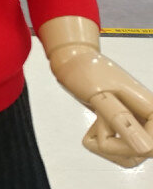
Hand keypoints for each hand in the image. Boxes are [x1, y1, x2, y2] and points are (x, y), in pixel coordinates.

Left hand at [49, 46, 152, 167]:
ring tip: (96, 119)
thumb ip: (120, 119)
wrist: (74, 63)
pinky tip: (95, 124)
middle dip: (111, 142)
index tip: (105, 132)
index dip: (128, 145)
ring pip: (129, 156)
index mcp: (150, 106)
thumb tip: (147, 148)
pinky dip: (102, 143)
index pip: (152, 146)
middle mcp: (148, 118)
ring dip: (104, 143)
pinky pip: (119, 153)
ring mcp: (138, 126)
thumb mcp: (99, 95)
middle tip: (98, 115)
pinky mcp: (126, 130)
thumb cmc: (86, 72)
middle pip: (141, 153)